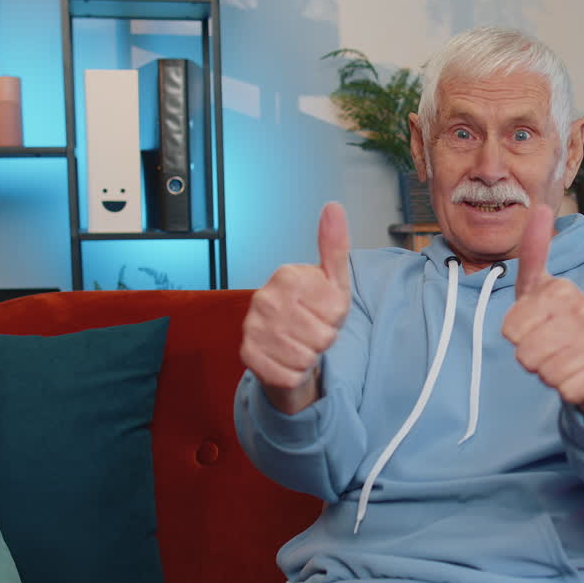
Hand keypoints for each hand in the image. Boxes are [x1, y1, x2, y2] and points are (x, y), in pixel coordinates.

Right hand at [240, 202, 351, 413]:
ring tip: (299, 343)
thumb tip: (334, 207)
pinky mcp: (247, 355)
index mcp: (286, 276)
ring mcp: (252, 327)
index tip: (322, 312)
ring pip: (306, 358)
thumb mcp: (333, 281)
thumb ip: (334, 246)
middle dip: (323, 340)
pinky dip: (294, 373)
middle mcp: (263, 298)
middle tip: (310, 330)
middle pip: (322, 338)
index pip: (335, 312)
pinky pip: (289, 375)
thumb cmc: (313, 312)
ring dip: (309, 357)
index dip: (336, 319)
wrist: (284, 345)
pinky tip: (286, 358)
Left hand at [502, 205, 583, 420]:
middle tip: (549, 348)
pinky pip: (566, 389)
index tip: (534, 326)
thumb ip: (535, 253)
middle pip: (524, 354)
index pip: (511, 328)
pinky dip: (566, 389)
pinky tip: (578, 376)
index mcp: (563, 290)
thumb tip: (540, 207)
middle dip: (531, 357)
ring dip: (548, 373)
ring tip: (563, 360)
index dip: (516, 335)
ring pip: (544, 372)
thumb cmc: (563, 325)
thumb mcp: (542, 288)